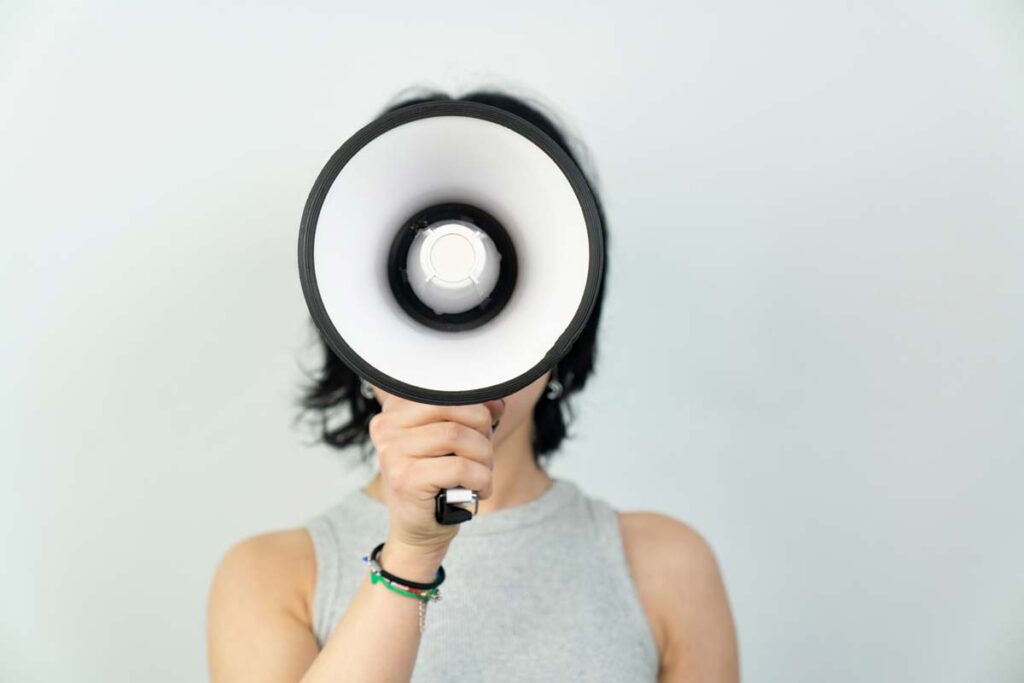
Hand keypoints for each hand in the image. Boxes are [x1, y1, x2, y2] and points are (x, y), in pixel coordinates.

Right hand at [366, 388, 505, 565]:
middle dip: (482, 432)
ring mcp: (392, 453)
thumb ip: (469, 415)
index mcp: (395, 411)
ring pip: (458, 436)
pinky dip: (481, 478)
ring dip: (484, 456)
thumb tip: (496, 403)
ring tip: (482, 472)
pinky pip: (460, 467)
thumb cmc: (438, 480)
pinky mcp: (406, 478)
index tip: (489, 423)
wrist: (420, 529)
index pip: (446, 391)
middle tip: (484, 455)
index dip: (476, 406)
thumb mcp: (452, 440)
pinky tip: (479, 489)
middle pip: (454, 410)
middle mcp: (387, 428)